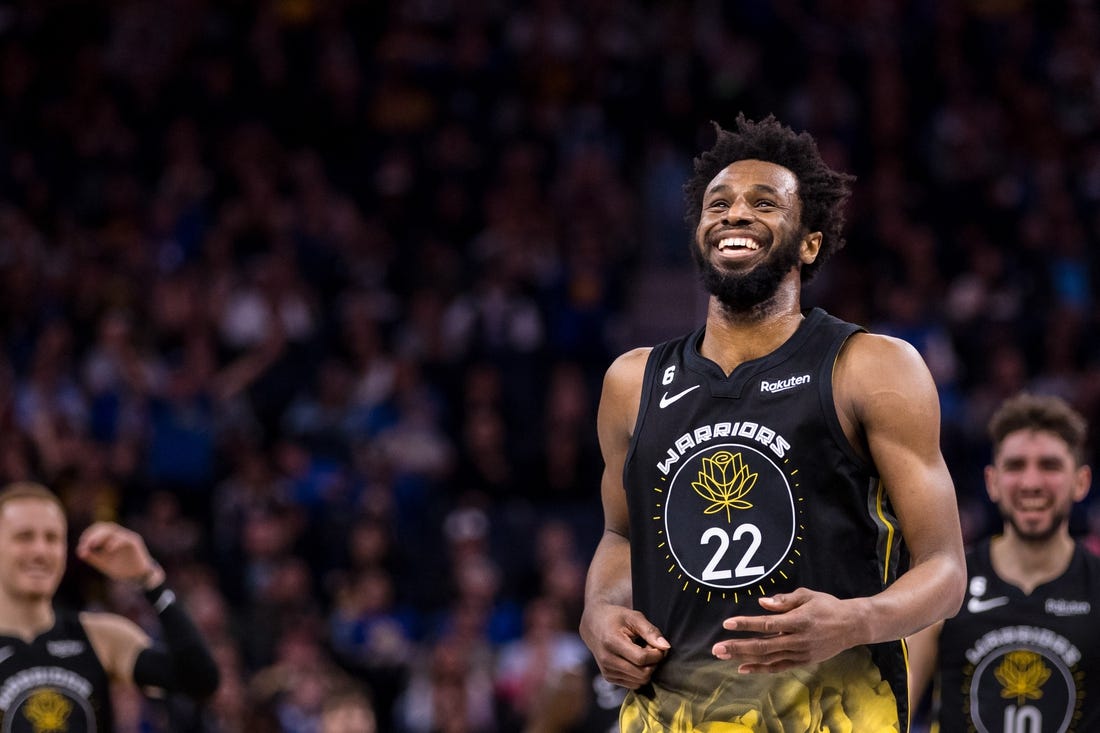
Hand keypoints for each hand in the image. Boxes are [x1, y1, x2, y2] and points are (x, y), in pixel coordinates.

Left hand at [75, 522, 161, 586]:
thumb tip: (79, 551)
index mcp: (112, 538)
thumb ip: (92, 557)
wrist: (137, 577)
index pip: (99, 529)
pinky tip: (107, 550)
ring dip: (102, 536)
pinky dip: (114, 542)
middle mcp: (120, 535)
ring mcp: (128, 537)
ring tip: (93, 545)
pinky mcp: (134, 543)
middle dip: (94, 534)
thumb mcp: (103, 563)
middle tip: (86, 543)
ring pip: (114, 531)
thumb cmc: (121, 568)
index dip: (89, 534)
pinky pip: (124, 539)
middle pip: (106, 527)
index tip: (82, 544)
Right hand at [579, 603, 669, 688]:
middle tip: (651, 649)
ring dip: (647, 669)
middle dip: (653, 663)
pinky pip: (634, 684)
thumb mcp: (633, 617)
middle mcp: (607, 660)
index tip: (658, 645)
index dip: (656, 654)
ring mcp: (607, 671)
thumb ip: (650, 631)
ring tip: (642, 653)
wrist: (593, 624)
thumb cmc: (616, 617)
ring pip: (640, 681)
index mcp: (611, 642)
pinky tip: (635, 661)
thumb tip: (666, 647)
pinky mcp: (609, 678)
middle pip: (642, 674)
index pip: (641, 658)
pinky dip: (640, 674)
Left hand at [711, 588, 865, 673]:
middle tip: (717, 648)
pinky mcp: (803, 661)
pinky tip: (743, 667)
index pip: (767, 624)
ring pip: (768, 659)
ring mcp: (801, 653)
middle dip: (738, 647)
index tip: (728, 623)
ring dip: (744, 658)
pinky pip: (778, 667)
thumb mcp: (807, 595)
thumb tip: (762, 602)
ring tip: (723, 656)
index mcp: (799, 621)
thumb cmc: (827, 606)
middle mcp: (798, 640)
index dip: (746, 624)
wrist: (852, 626)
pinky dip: (760, 668)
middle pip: (763, 646)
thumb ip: (784, 600)